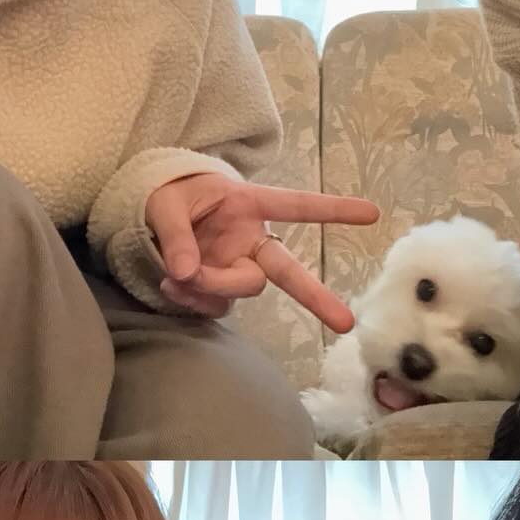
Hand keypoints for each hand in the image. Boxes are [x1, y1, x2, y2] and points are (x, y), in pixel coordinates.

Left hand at [145, 175, 379, 331]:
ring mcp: (239, 267)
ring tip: (173, 276)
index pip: (296, 206)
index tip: (372, 213)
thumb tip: (185, 272)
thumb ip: (176, 235)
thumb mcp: (164, 203)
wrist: (148, 212)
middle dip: (317, 297)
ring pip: (242, 290)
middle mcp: (251, 241)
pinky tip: (172, 285)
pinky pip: (217, 306)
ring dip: (211, 287)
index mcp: (248, 206)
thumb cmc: (167, 196)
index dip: (333, 210)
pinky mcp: (221, 289)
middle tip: (345, 324)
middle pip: (288, 273)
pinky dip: (194, 301)